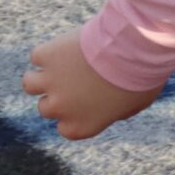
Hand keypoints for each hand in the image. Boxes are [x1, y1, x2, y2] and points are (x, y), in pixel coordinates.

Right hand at [22, 32, 158, 139]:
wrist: (134, 48)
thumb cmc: (143, 76)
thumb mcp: (139, 103)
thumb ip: (120, 113)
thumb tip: (114, 112)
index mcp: (81, 126)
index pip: (65, 129)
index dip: (73, 115)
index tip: (85, 103)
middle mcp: (60, 108)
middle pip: (46, 108)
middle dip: (60, 95)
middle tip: (78, 80)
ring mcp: (50, 82)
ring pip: (30, 84)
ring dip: (43, 76)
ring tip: (62, 66)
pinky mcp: (47, 56)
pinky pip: (38, 55)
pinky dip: (50, 50)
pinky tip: (69, 46)